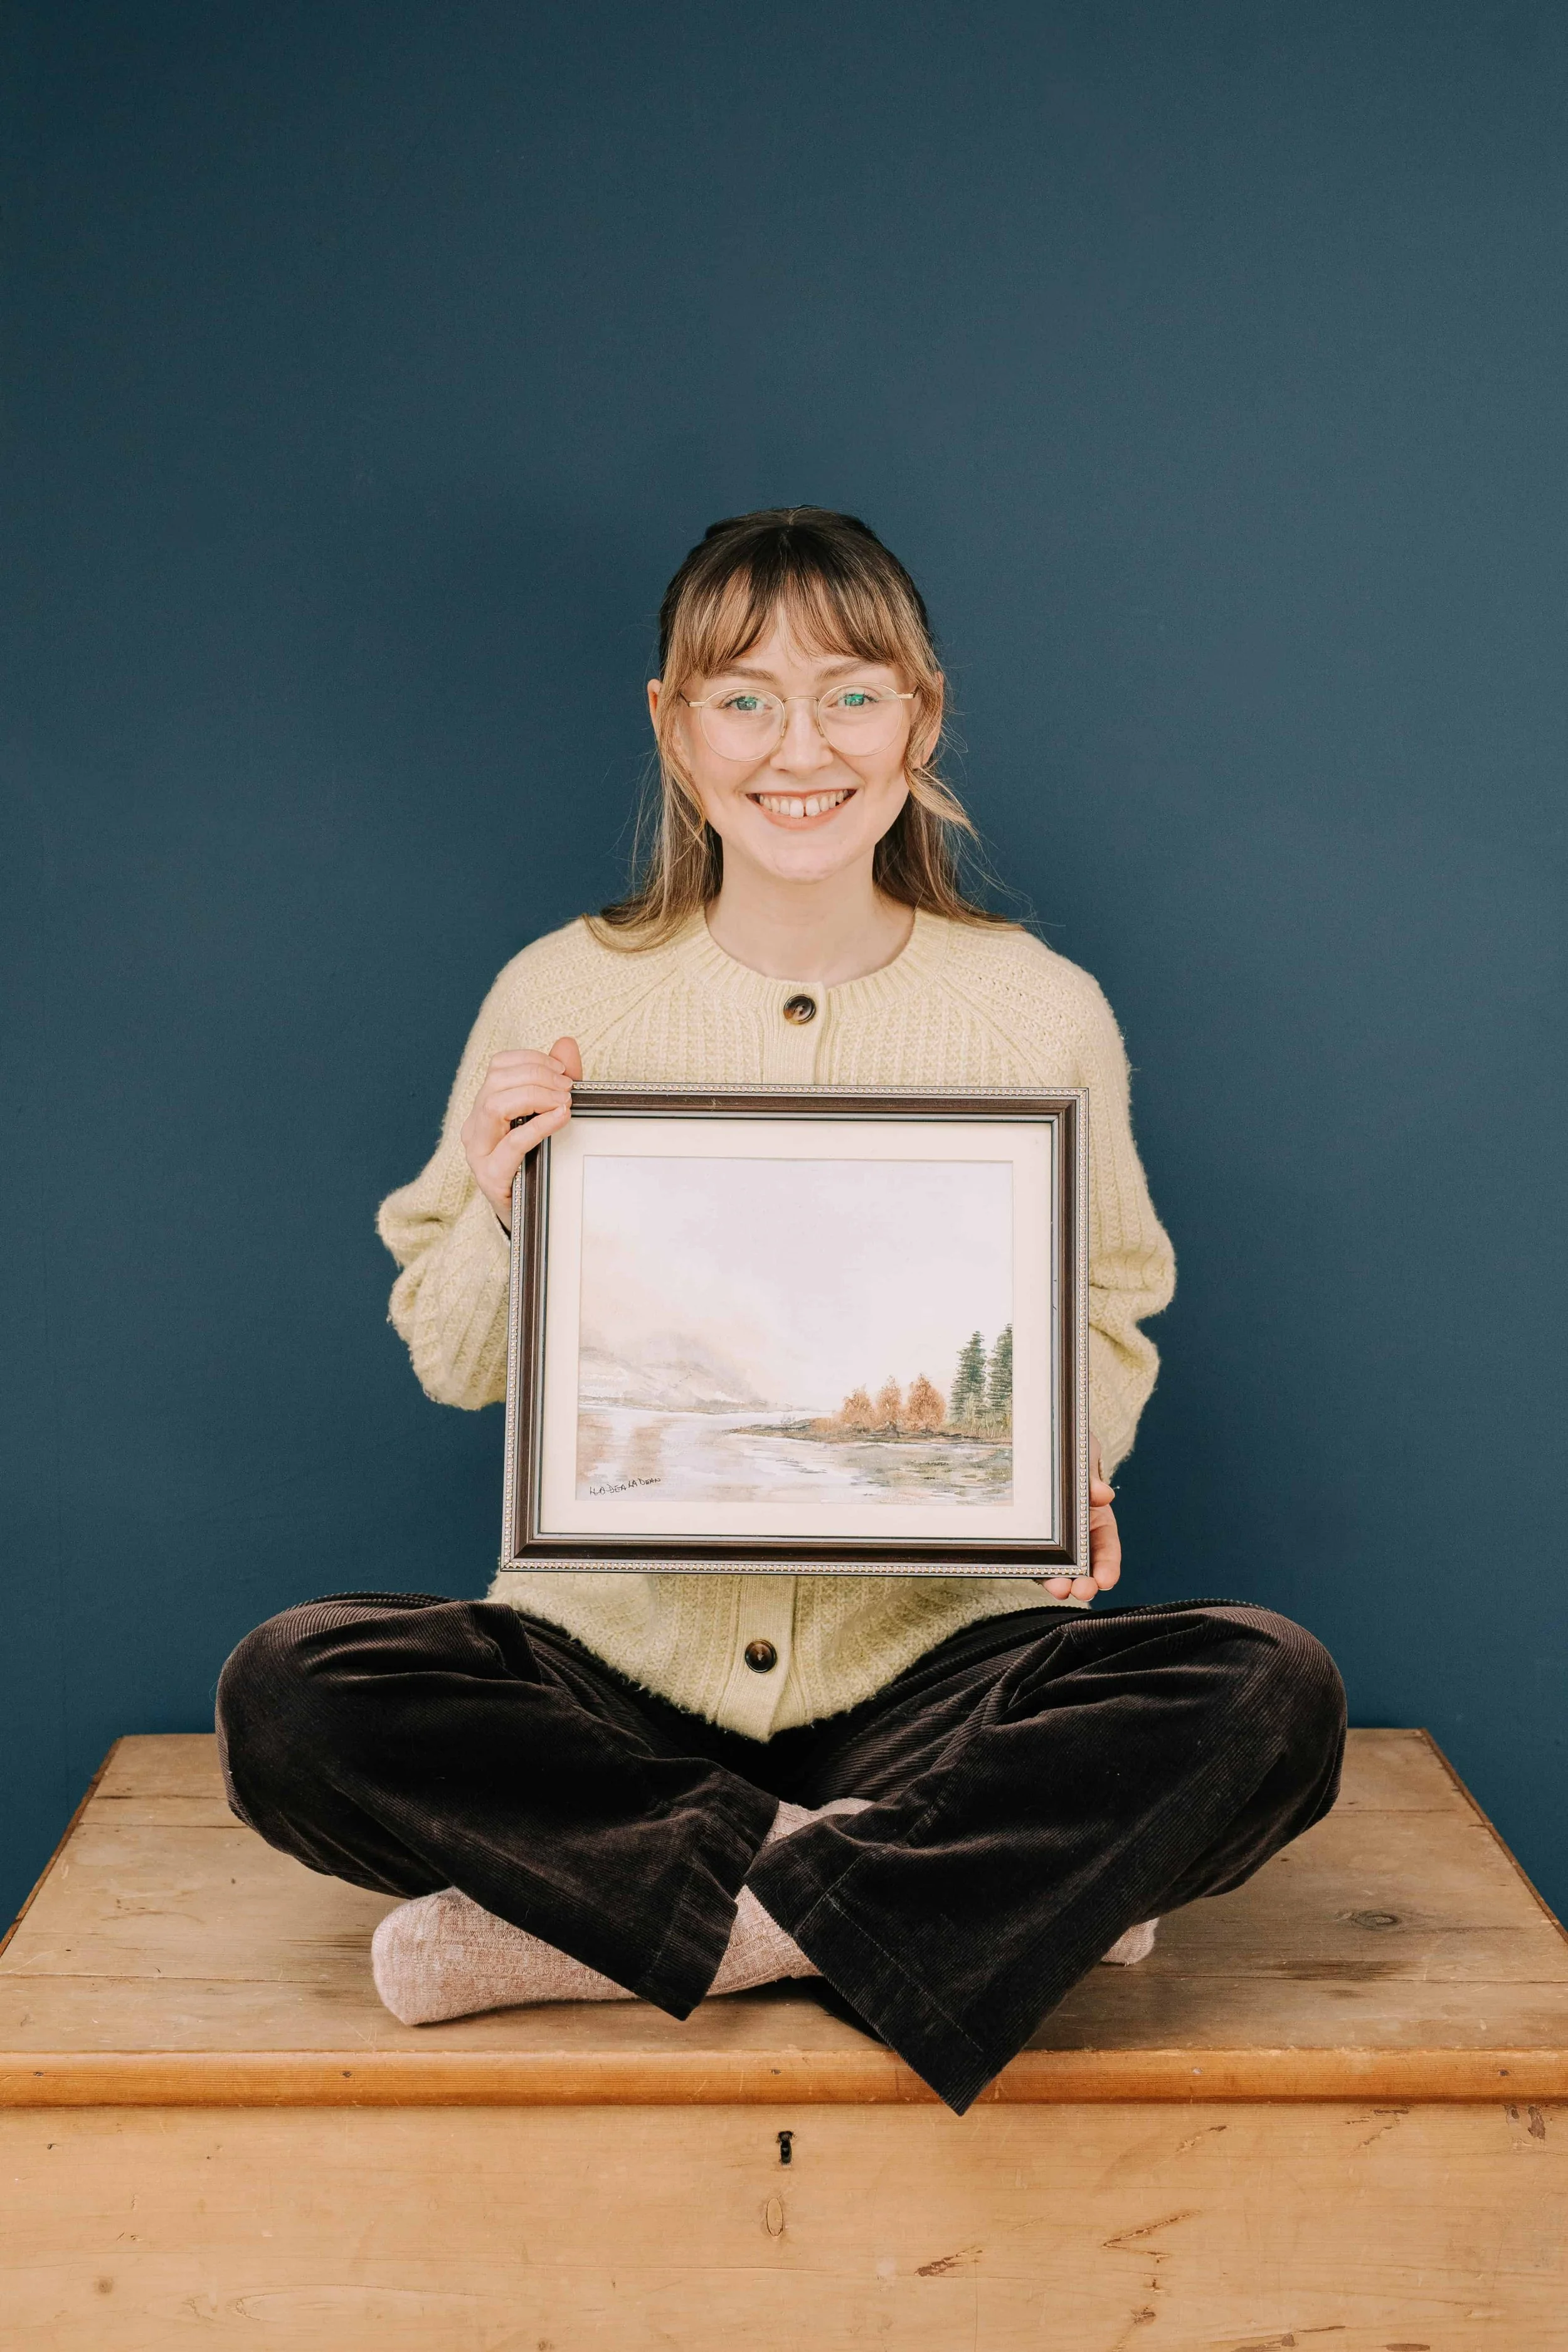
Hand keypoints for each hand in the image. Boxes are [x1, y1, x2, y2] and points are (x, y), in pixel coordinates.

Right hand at [460, 1036, 581, 1226]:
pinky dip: (539, 1125)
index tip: (562, 1069)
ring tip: (564, 1102)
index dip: (531, 1059)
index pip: (498, 1065)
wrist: (532, 1218)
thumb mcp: (551, 1116)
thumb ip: (557, 1081)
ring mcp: (478, 1152)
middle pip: (496, 1080)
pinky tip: (561, 1118)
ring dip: (535, 1095)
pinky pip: (512, 1143)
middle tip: (568, 1088)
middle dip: (537, 1075)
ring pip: (495, 1105)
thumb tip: (566, 1042)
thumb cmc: (541, 1162)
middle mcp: (475, 1126)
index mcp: (485, 1107)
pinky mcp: (491, 1176)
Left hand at [1040, 1434, 1119, 1603]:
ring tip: (1059, 1589)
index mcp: (1096, 1519)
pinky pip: (1029, 1559)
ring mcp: (1050, 1543)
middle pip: (1083, 1567)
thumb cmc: (1067, 1450)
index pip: (1106, 1549)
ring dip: (1059, 1582)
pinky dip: (1031, 1568)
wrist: (1032, 1445)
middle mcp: (1075, 1537)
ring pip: (1057, 1569)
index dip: (1108, 1567)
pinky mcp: (1026, 1542)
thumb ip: (1091, 1473)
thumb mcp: (1083, 1454)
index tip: (1106, 1580)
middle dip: (1085, 1582)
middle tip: (1082, 1590)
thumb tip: (1103, 1495)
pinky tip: (1027, 1572)